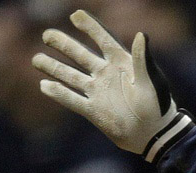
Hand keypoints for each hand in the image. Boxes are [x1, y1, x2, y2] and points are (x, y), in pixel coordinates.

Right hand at [32, 10, 187, 159]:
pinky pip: (72, 100)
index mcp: (122, 63)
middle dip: (63, 44)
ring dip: (54, 67)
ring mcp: (98, 92)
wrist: (155, 135)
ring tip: (37, 59)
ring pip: (71, 76)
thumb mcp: (152, 81)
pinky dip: (59, 93)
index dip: (90, 27)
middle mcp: (106, 75)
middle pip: (80, 55)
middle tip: (47, 35)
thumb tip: (142, 34)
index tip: (75, 15)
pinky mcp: (94, 111)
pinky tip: (44, 86)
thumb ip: (143, 59)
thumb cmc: (158, 106)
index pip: (103, 40)